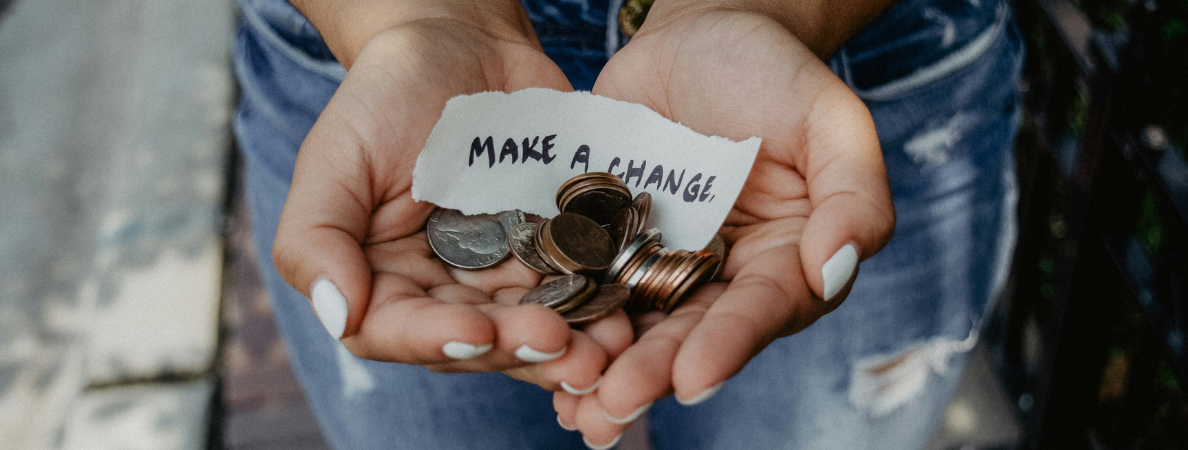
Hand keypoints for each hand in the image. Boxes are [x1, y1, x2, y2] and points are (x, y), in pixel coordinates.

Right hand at [271, 6, 631, 391]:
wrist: (463, 43)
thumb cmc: (386, 95)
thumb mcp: (335, 157)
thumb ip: (315, 238)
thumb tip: (338, 314)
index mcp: (382, 280)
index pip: (398, 331)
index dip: (437, 340)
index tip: (478, 331)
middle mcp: (443, 291)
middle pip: (478, 342)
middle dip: (520, 348)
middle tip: (564, 346)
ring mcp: (503, 275)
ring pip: (535, 328)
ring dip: (573, 346)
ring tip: (609, 348)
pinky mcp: (555, 252)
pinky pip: (580, 288)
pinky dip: (603, 305)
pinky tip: (629, 310)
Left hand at [554, 8, 894, 444]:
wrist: (700, 34)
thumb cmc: (775, 72)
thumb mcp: (831, 120)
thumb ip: (853, 195)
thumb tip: (835, 270)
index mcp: (785, 260)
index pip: (760, 310)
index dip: (728, 344)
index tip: (693, 377)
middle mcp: (722, 276)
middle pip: (689, 333)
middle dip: (652, 372)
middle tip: (613, 404)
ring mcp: (660, 261)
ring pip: (633, 324)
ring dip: (603, 368)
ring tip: (573, 407)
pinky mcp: (608, 241)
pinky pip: (585, 284)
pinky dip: (563, 319)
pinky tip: (534, 352)